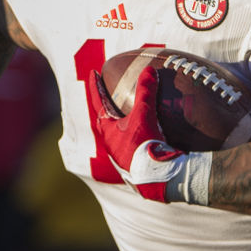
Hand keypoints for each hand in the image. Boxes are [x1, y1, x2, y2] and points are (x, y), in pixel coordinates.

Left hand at [88, 65, 185, 201]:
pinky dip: (138, 134)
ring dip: (124, 122)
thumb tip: (149, 70)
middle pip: (107, 119)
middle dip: (109, 106)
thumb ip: (146, 92)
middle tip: (111, 93)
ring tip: (132, 113)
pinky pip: (134, 144)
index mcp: (107, 131)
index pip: (98, 103)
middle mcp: (111, 144)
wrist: (156, 180)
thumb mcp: (144, 116)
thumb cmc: (143, 147)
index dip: (96, 86)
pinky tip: (149, 134)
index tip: (93, 73)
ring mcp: (123, 156)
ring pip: (120, 133)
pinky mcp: (136, 164)